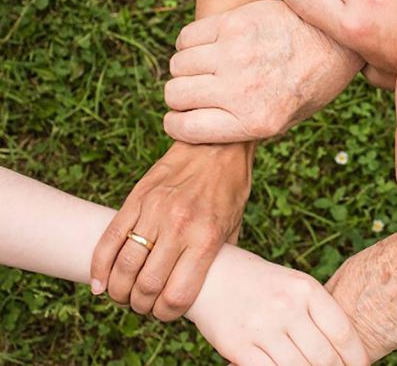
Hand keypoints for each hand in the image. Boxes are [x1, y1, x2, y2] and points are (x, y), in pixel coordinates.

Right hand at [90, 142, 253, 320]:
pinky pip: (109, 238)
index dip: (167, 314)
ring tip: (123, 295)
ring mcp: (154, 211)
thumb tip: (205, 288)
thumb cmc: (229, 189)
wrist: (216, 146)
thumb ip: (217, 258)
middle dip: (141, 305)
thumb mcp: (234, 227)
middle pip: (146, 285)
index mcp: (206, 238)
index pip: (177, 294)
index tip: (165, 313)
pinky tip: (100, 283)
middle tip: (143, 306)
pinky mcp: (136, 199)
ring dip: (119, 290)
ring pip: (124, 265)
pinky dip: (99, 266)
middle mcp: (178, 227)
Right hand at [163, 0, 362, 143]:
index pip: (185, 128)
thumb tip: (198, 129)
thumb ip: (242, 128)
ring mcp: (236, 54)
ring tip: (206, 69)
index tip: (182, 119)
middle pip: (175, 95)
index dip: (177, 124)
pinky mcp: (234, 23)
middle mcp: (242, 90)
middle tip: (197, 93)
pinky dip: (190, 44)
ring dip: (186, 69)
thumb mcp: (284, 122)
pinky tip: (209, 48)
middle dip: (180, 97)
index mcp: (255, 122)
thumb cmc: (309, 85)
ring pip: (178, 65)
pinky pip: (187, 37)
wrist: (334, 41)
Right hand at [187, 245, 369, 365]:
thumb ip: (318, 312)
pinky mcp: (238, 345)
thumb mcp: (294, 285)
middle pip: (324, 356)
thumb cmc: (261, 284)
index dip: (356, 357)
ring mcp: (261, 327)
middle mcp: (286, 306)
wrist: (211, 275)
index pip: (342, 331)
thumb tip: (347, 350)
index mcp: (305, 288)